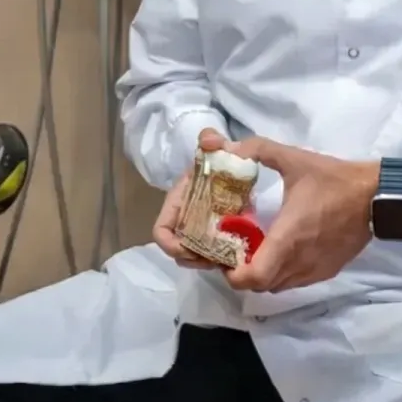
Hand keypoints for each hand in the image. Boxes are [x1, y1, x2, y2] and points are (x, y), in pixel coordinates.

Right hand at [153, 127, 233, 268]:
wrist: (240, 167)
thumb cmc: (223, 160)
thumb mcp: (218, 150)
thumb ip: (212, 142)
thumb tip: (210, 140)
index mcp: (180, 202)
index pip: (161, 231)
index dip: (172, 245)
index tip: (194, 249)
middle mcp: (186, 219)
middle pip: (179, 251)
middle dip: (194, 259)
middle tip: (217, 259)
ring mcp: (202, 230)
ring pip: (197, 256)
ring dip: (208, 261)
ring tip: (229, 258)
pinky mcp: (218, 237)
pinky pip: (215, 255)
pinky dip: (224, 258)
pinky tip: (240, 253)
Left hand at [220, 138, 379, 292]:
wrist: (377, 196)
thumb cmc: (333, 180)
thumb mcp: (293, 158)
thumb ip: (257, 150)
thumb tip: (227, 149)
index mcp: (287, 238)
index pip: (254, 277)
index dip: (233, 274)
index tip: (223, 256)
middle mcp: (299, 261)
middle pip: (261, 286)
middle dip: (242, 274)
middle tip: (234, 250)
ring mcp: (315, 270)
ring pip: (279, 287)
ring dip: (262, 275)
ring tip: (255, 250)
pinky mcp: (328, 271)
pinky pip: (296, 282)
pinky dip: (282, 274)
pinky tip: (281, 251)